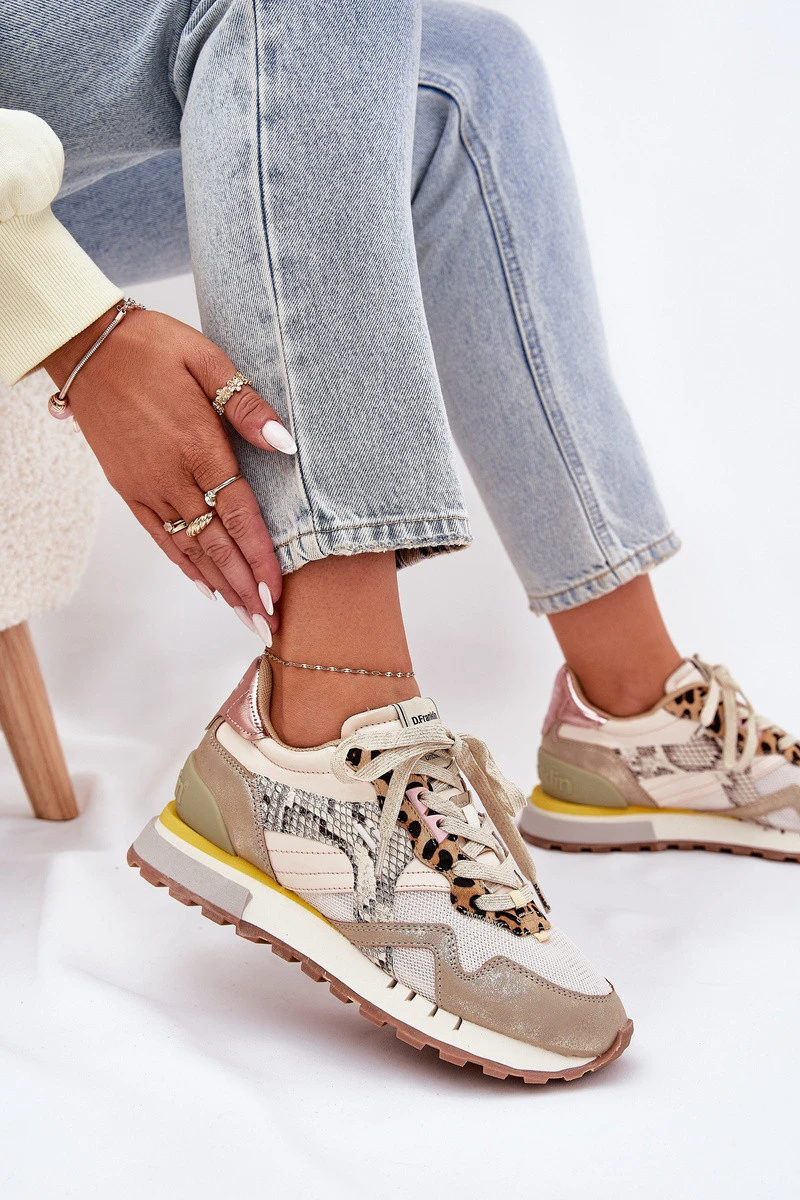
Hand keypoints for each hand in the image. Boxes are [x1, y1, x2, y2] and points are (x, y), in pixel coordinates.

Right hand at [44, 306, 294, 635]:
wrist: (87, 346)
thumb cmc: (153, 347)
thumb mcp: (208, 360)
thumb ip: (247, 406)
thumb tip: (285, 444)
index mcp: (198, 446)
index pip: (238, 516)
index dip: (260, 559)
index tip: (277, 594)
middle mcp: (172, 476)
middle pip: (217, 545)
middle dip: (244, 589)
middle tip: (268, 625)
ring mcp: (147, 486)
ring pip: (190, 548)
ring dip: (220, 586)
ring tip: (244, 616)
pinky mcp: (128, 488)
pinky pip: (160, 536)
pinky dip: (185, 564)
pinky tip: (205, 585)